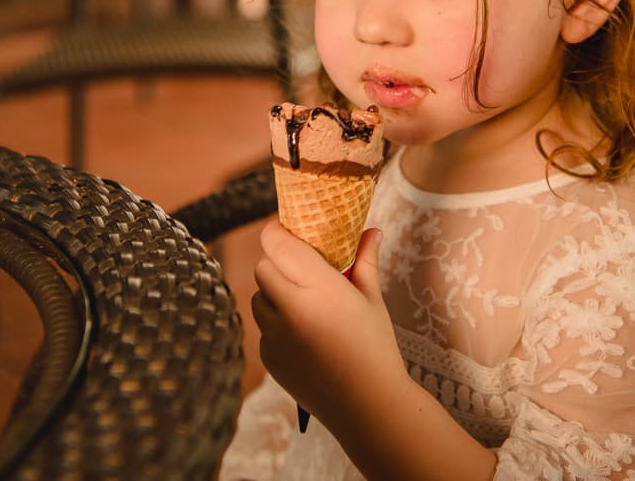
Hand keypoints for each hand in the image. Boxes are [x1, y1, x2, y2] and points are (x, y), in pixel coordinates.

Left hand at [250, 221, 408, 430]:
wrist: (368, 407)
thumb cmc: (376, 348)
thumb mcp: (372, 300)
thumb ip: (364, 260)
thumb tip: (370, 231)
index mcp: (318, 289)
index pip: (276, 244)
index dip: (277, 231)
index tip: (288, 228)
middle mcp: (290, 310)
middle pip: (263, 266)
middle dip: (279, 262)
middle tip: (302, 269)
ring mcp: (274, 337)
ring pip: (258, 297)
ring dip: (274, 292)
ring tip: (304, 303)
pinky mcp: (268, 359)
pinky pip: (263, 327)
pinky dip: (276, 323)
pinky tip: (305, 334)